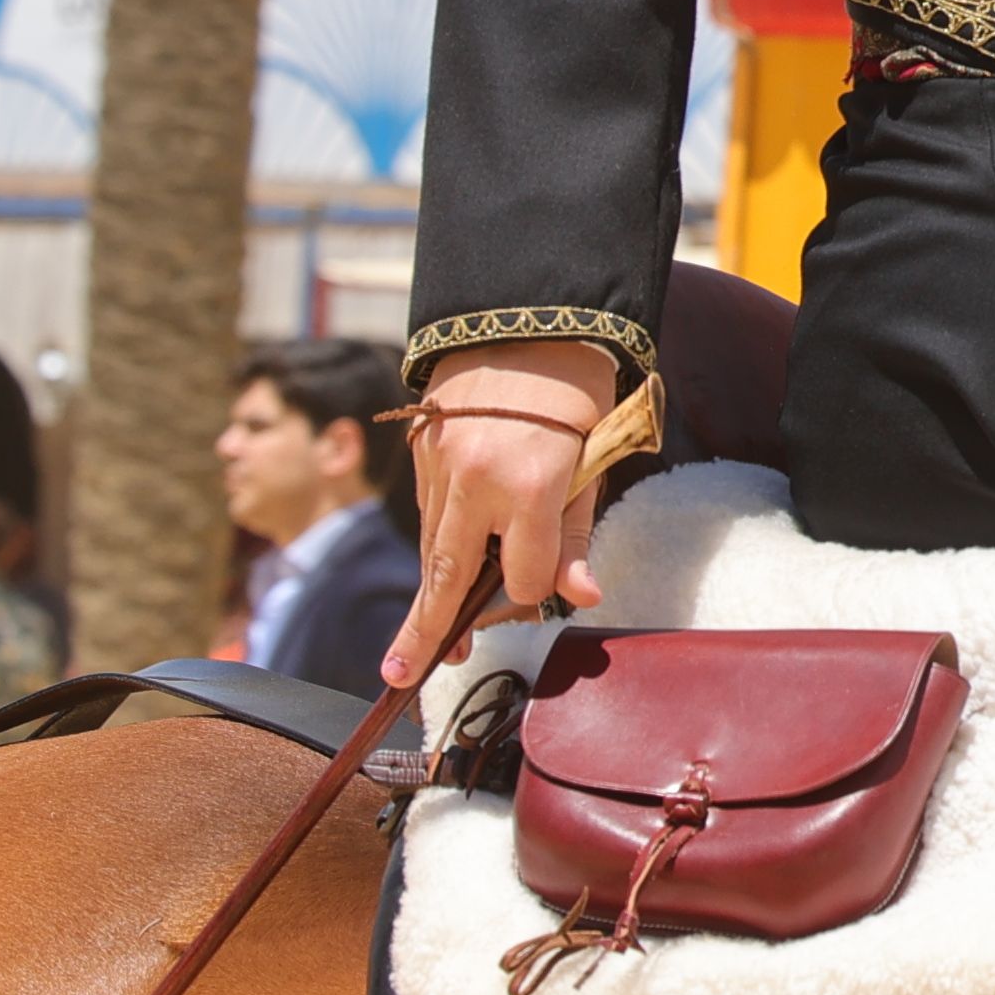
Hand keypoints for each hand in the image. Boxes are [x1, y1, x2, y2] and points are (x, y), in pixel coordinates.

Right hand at [384, 342, 623, 685]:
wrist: (522, 318)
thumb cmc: (574, 391)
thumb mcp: (592, 458)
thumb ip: (576, 531)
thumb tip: (580, 595)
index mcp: (530, 483)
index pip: (520, 576)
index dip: (532, 588)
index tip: (548, 584)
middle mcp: (476, 480)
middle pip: (448, 577)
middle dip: (428, 632)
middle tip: (402, 676)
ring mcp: (440, 467)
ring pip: (432, 549)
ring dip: (431, 594)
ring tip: (418, 646)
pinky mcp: (420, 454)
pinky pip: (427, 516)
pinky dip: (435, 545)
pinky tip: (443, 569)